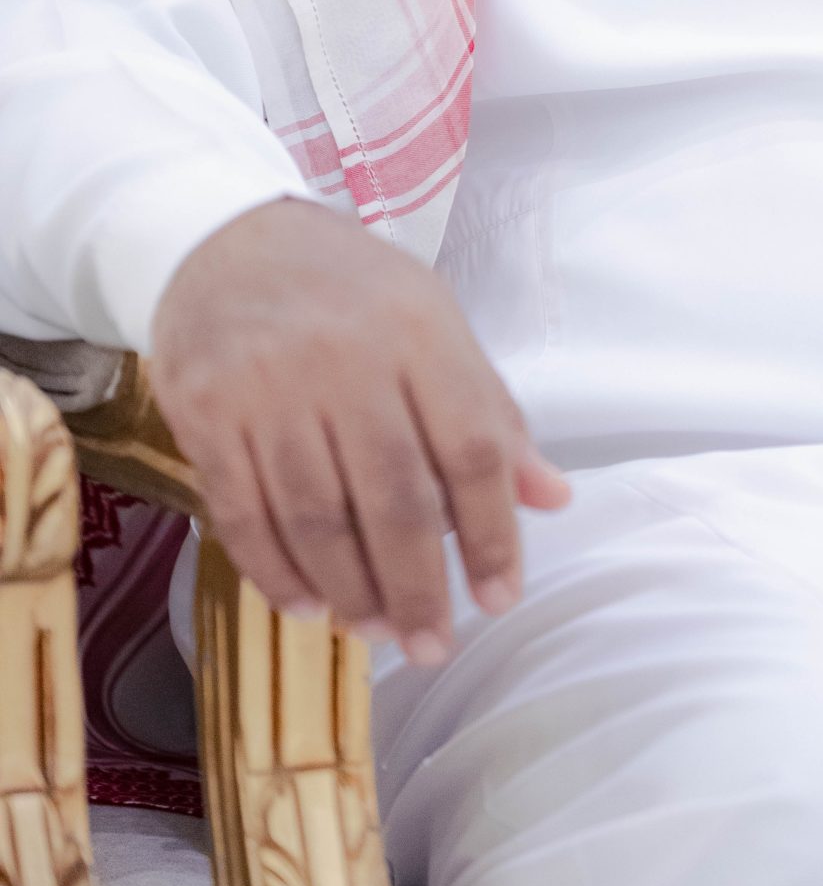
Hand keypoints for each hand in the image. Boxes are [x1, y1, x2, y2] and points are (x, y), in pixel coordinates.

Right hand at [149, 196, 570, 663]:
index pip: (471, 449)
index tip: (499, 598)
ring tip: (376, 631)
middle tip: (433, 643)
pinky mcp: (208, 412)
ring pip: (318, 517)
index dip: (492, 534)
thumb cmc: (349, 291)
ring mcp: (270, 387)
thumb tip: (552, 497)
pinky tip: (308, 605)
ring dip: (351, 591)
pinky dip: (278, 572)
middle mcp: (346, 359)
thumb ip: (490, 412)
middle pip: (394, 497)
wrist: (228, 241)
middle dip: (418, 587)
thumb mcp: (434, 323)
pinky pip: (244, 513)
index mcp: (419, 331)